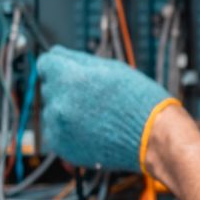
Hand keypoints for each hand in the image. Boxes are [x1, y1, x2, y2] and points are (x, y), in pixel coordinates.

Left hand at [35, 48, 175, 171]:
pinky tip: (90, 128)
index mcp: (69, 78)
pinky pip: (55, 132)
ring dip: (66, 110)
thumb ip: (79, 59)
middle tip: (92, 95)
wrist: (154, 136)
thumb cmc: (139, 101)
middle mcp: (59, 102)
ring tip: (94, 114)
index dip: (60, 65)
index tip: (70, 71)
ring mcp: (58, 127)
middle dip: (65, 88)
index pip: (46, 63)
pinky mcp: (62, 147)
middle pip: (49, 86)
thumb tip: (57, 53)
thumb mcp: (112, 68)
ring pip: (52, 110)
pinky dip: (68, 130)